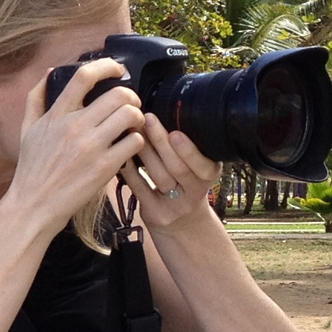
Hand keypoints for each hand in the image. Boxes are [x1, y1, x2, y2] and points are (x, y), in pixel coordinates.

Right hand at [6, 58, 146, 231]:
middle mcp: (74, 127)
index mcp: (56, 115)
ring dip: (138, 117)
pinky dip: (138, 141)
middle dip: (131, 96)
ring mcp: (90, 147)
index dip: (107, 66)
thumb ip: (36, 98)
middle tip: (131, 105)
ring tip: (133, 125)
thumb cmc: (31, 169)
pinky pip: (134, 142)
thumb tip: (51, 71)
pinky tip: (130, 147)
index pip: (84, 77)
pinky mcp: (104, 167)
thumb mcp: (26, 129)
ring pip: (130, 115)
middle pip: (118, 94)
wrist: (33, 205)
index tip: (117, 69)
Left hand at [128, 113, 221, 228]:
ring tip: (132, 131)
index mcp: (210, 174)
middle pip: (178, 168)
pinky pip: (141, 190)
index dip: (188, 150)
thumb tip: (169, 109)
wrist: (182, 223)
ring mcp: (175, 206)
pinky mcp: (156, 213)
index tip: (175, 132)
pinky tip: (122, 155)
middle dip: (162, 142)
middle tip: (147, 119)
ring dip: (145, 152)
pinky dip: (130, 171)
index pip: (202, 164)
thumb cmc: (185, 184)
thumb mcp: (197, 166)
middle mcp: (195, 192)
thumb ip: (187, 147)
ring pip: (159, 177)